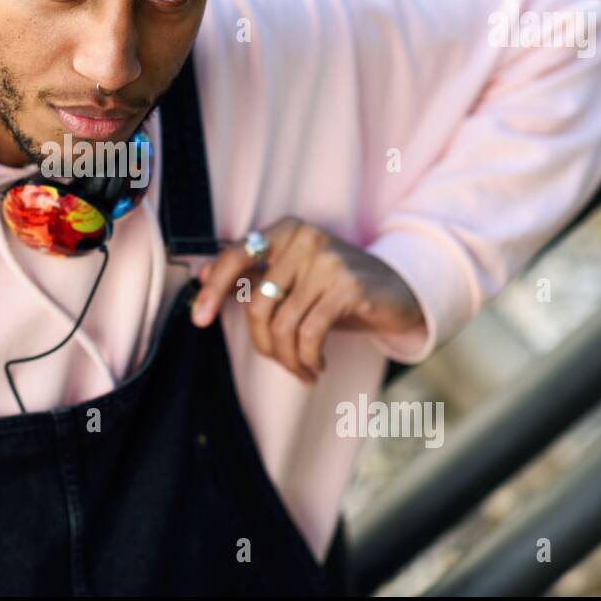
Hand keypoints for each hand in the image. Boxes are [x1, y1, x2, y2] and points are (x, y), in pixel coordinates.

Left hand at [190, 217, 422, 382]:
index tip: (200, 319)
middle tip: (278, 360)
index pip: (235, 256)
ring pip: (283, 325)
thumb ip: (253, 274)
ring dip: (288, 358)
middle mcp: (305, 239)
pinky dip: (307, 359)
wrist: (400, 292)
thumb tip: (202, 276)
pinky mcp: (349, 288)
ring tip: (301, 369)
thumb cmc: (338, 288)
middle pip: (257, 303)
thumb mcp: (295, 277)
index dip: (213, 289)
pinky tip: (316, 367)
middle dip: (263, 343)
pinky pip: (309, 335)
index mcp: (286, 230)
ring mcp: (328, 262)